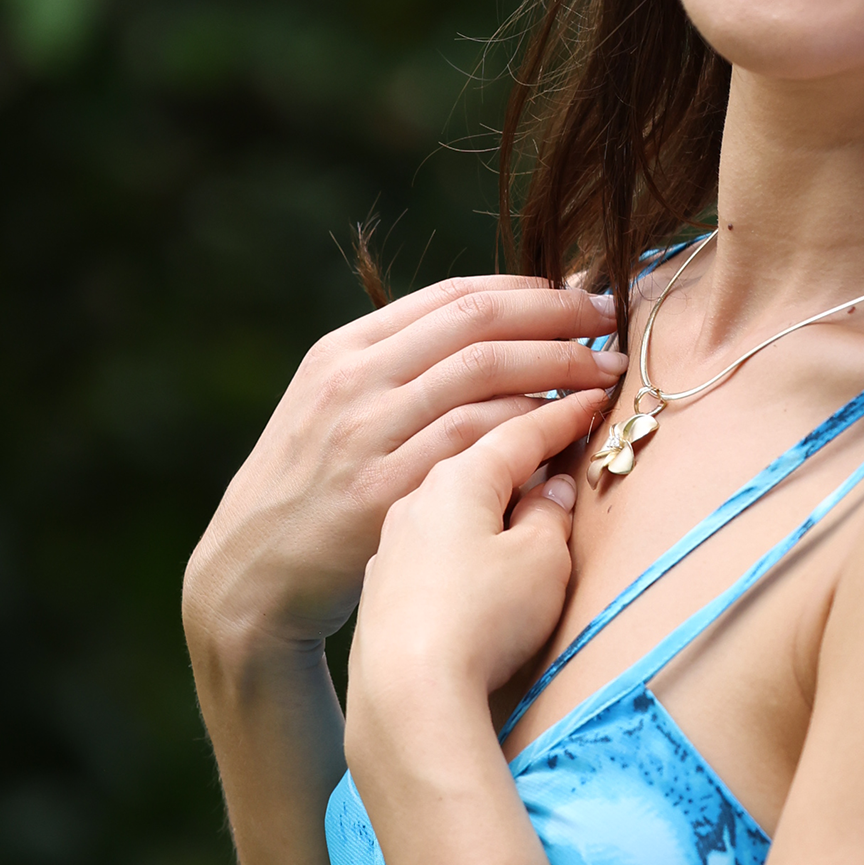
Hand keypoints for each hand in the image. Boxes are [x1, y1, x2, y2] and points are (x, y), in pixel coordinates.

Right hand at [182, 277, 622, 664]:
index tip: (583, 293)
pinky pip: (476, 442)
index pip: (455, 296)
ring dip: (560, 367)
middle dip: (558, 315)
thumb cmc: (312, 487)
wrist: (249, 574)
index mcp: (345, 350)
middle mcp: (354, 381)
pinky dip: (531, 427)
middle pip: (479, 324)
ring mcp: (367, 434)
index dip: (530, 290)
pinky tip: (570, 426)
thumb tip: (498, 327)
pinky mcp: (383, 490)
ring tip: (608, 372)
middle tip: (613, 319)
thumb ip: (401, 367)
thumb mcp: (335, 407)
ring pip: (485, 375)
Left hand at [342, 388, 604, 788]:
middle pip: (480, 449)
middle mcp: (419, 497)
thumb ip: (551, 515)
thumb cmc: (480, 621)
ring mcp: (394, 542)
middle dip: (524, 433)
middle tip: (564, 420)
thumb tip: (552, 491)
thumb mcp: (542, 560)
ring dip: (491, 483)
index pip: (523, 424)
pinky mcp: (383, 586)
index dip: (567, 408)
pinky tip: (476, 546)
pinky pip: (433, 536)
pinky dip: (464, 525)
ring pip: (453, 495)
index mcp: (460, 476)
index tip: (598, 391)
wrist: (403, 701)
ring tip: (525, 485)